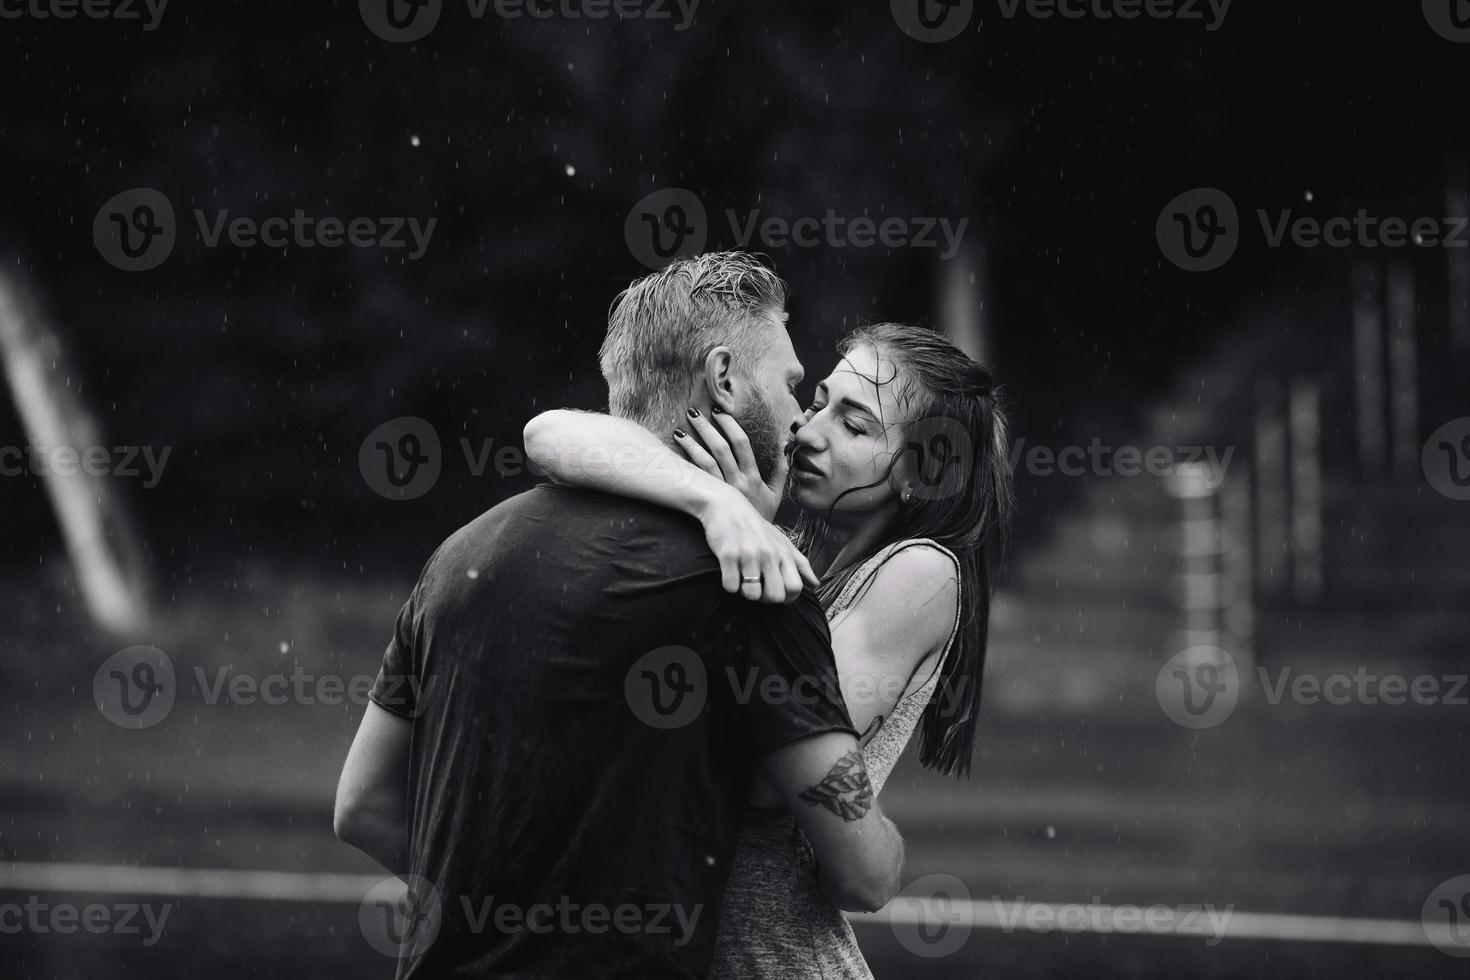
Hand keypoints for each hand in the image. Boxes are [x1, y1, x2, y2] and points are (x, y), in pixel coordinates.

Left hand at [675, 406, 785, 520]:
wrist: (752, 543)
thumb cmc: (763, 516)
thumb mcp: (776, 493)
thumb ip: (781, 468)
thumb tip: (785, 443)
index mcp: (753, 477)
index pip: (741, 444)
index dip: (730, 425)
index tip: (719, 411)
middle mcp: (736, 482)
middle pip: (720, 449)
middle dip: (706, 429)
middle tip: (693, 412)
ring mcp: (722, 492)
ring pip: (704, 463)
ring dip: (690, 445)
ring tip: (678, 431)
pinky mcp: (710, 502)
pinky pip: (696, 481)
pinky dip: (686, 466)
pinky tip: (675, 456)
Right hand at [696, 484, 818, 603]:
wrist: (726, 505)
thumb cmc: (755, 526)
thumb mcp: (781, 541)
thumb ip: (799, 563)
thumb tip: (815, 584)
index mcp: (783, 553)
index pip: (795, 588)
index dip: (786, 598)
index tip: (774, 591)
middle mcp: (769, 554)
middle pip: (775, 596)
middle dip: (765, 599)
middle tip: (756, 587)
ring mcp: (749, 555)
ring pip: (752, 594)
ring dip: (745, 592)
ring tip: (741, 579)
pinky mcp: (728, 555)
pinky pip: (730, 586)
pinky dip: (728, 584)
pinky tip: (728, 572)